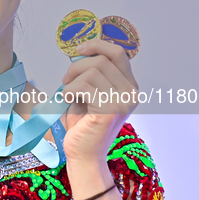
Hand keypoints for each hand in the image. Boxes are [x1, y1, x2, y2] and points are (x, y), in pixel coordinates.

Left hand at [60, 39, 138, 163]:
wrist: (83, 154)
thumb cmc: (83, 123)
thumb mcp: (90, 92)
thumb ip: (92, 73)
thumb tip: (82, 51)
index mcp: (129, 86)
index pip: (118, 53)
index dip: (97, 45)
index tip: (78, 49)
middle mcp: (131, 93)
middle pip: (102, 59)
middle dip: (77, 65)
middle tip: (66, 80)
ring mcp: (123, 101)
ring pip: (92, 71)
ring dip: (72, 80)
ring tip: (68, 94)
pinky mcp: (110, 110)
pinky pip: (83, 85)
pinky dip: (69, 90)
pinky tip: (68, 100)